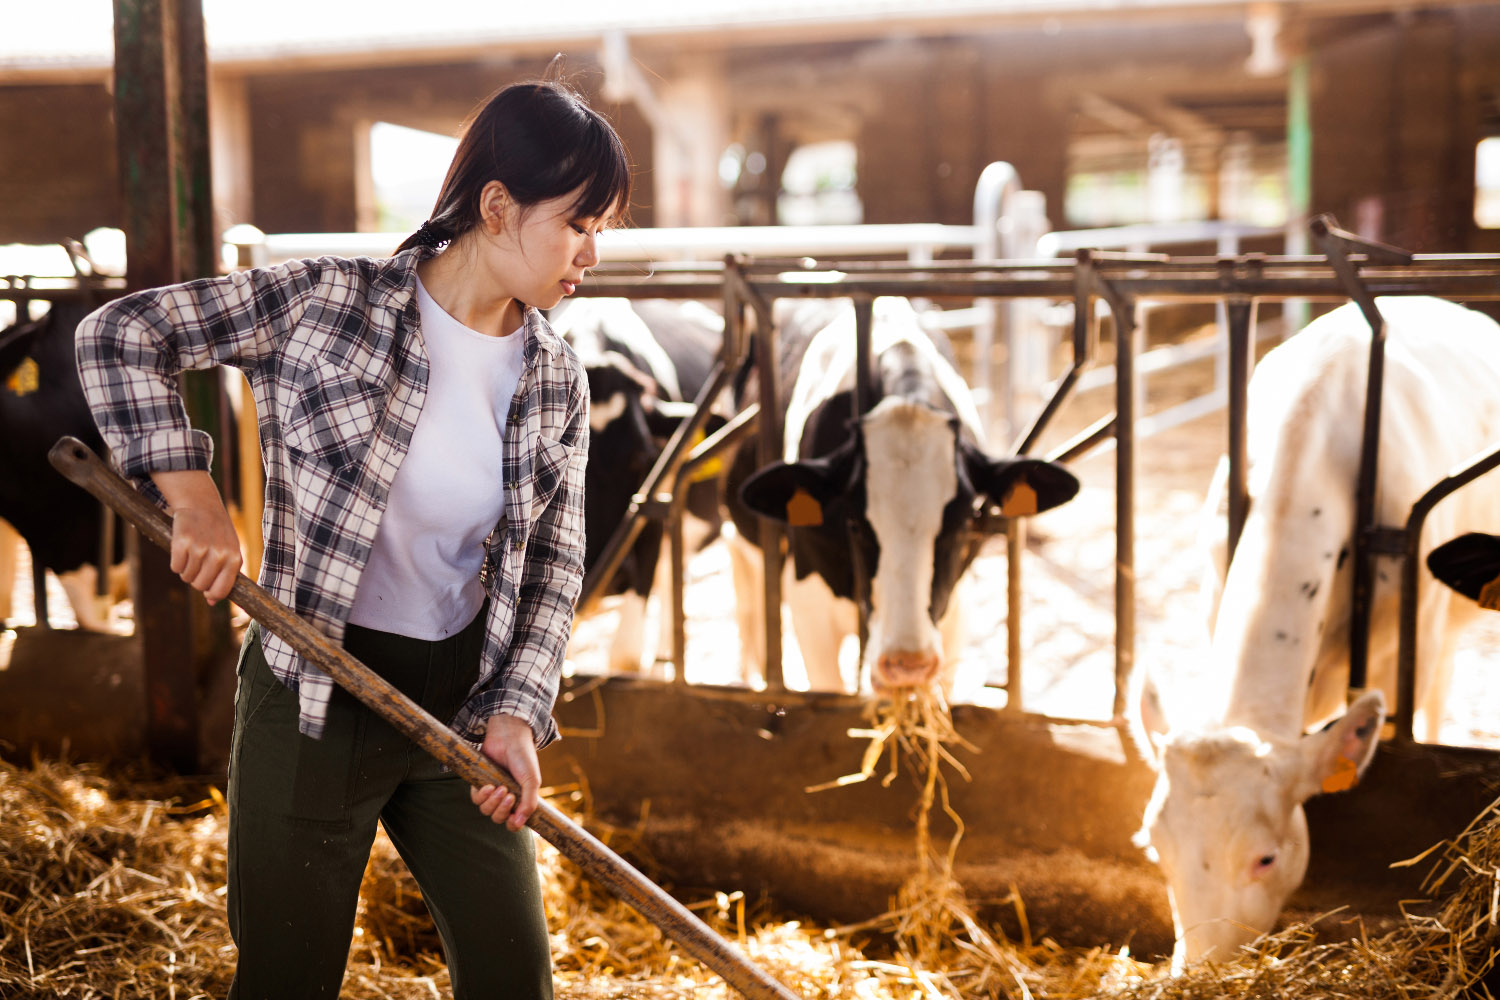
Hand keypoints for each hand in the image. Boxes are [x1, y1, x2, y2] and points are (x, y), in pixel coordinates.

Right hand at [150, 469, 242, 604]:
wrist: (202, 504)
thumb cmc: (218, 533)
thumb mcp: (229, 551)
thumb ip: (225, 576)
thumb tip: (211, 602)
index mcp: (234, 559)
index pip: (221, 591)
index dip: (211, 593)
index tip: (207, 589)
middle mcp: (218, 555)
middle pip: (200, 585)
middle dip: (196, 579)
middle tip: (198, 563)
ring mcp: (200, 548)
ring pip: (186, 577)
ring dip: (186, 569)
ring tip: (192, 553)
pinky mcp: (182, 543)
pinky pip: (175, 567)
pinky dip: (176, 562)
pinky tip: (182, 549)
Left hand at [470, 713, 540, 830]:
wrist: (509, 737)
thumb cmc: (524, 758)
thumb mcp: (532, 781)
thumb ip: (528, 803)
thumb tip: (520, 824)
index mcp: (520, 800)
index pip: (513, 823)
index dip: (512, 824)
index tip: (514, 817)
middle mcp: (505, 798)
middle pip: (498, 818)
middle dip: (502, 810)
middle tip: (508, 794)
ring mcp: (492, 791)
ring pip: (485, 810)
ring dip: (492, 802)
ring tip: (500, 787)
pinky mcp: (479, 783)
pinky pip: (476, 799)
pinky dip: (482, 795)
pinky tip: (489, 785)